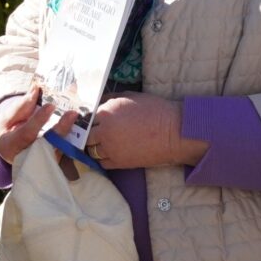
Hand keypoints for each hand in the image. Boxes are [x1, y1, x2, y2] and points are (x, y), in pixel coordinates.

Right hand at [0, 84, 76, 163]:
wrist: (9, 151)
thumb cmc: (7, 131)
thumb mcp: (7, 118)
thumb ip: (22, 106)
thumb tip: (36, 88)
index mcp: (11, 145)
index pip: (27, 133)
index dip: (39, 120)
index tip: (51, 106)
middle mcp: (26, 157)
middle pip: (46, 145)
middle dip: (60, 129)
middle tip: (72, 113)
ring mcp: (40, 162)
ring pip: (57, 149)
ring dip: (67, 133)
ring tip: (75, 117)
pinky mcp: (50, 162)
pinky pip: (61, 150)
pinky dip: (68, 137)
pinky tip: (74, 124)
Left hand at [87, 92, 207, 169]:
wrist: (174, 132)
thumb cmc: (154, 110)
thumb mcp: (129, 97)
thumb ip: (110, 100)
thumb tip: (100, 103)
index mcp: (106, 112)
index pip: (86, 117)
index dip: (89, 118)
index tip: (91, 120)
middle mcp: (105, 131)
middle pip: (86, 134)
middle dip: (88, 132)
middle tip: (94, 131)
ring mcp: (111, 148)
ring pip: (91, 149)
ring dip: (94, 146)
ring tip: (101, 143)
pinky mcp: (121, 162)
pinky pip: (102, 163)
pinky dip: (102, 159)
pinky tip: (108, 153)